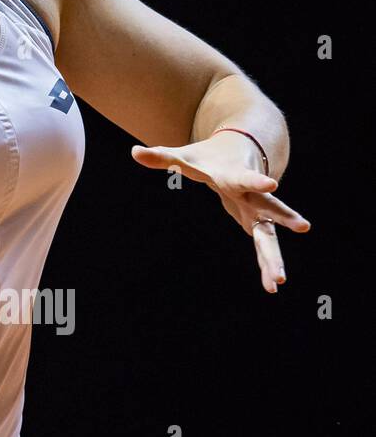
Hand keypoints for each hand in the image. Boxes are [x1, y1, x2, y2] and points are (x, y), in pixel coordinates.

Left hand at [130, 134, 310, 293]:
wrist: (242, 151)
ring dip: (273, 256)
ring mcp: (257, 210)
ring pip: (268, 234)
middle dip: (283, 216)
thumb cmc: (210, 156)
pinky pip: (263, 245)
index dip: (256, 179)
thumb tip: (134, 152)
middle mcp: (252, 193)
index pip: (245, 176)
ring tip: (278, 280)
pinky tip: (272, 286)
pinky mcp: (257, 222)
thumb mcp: (187, 156)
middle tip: (303, 226)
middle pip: (269, 205)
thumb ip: (162, 156)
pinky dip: (266, 264)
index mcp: (235, 175)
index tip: (272, 181)